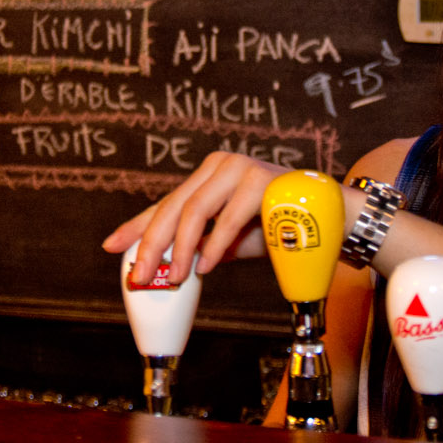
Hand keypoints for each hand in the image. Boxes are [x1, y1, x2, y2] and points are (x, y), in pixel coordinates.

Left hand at [102, 152, 288, 284]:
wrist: (331, 220)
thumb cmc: (280, 228)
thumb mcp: (229, 241)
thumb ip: (200, 246)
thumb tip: (163, 267)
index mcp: (210, 176)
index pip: (166, 203)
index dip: (137, 227)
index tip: (112, 247)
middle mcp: (220, 166)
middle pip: (174, 207)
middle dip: (153, 245)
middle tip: (141, 276)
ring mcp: (240, 168)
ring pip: (196, 210)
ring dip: (182, 249)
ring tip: (178, 276)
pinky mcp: (260, 180)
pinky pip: (228, 218)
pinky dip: (213, 246)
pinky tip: (206, 266)